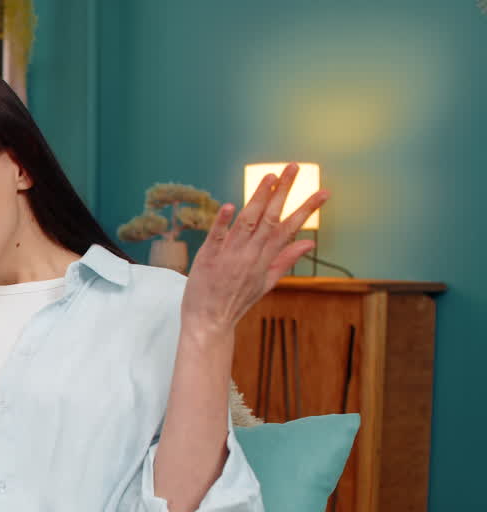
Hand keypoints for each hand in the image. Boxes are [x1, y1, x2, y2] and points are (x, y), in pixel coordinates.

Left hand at [181, 163, 328, 336]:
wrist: (209, 322)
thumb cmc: (237, 300)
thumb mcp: (267, 283)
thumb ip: (286, 260)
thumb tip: (310, 243)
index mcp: (266, 259)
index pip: (289, 228)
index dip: (306, 209)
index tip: (324, 191)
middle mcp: (250, 255)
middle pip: (270, 218)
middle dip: (283, 192)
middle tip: (293, 167)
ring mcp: (229, 256)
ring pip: (247, 222)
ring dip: (258, 199)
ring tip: (270, 177)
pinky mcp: (208, 258)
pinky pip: (216, 237)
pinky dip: (222, 222)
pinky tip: (230, 206)